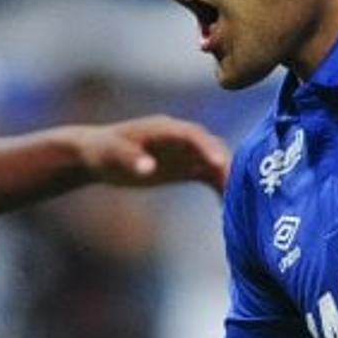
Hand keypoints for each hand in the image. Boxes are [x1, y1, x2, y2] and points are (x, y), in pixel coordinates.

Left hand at [75, 115, 229, 191]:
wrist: (97, 154)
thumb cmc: (103, 150)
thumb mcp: (112, 154)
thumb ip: (131, 159)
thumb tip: (149, 169)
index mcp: (165, 129)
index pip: (193, 135)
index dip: (208, 147)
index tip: (221, 164)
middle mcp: (181, 138)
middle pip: (211, 148)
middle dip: (227, 166)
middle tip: (240, 190)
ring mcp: (185, 151)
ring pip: (215, 162)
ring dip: (228, 179)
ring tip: (241, 202)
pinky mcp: (185, 166)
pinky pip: (209, 176)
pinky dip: (220, 188)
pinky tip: (228, 209)